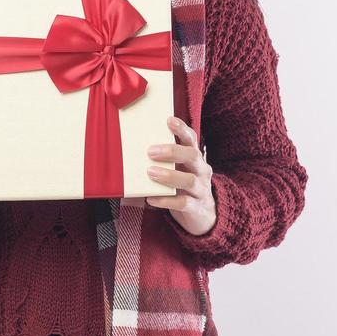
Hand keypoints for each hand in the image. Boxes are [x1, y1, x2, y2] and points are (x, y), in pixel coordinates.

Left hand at [144, 116, 216, 235]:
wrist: (203, 215)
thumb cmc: (183, 186)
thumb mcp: (178, 170)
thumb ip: (164, 160)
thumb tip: (133, 151)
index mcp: (194, 158)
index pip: (191, 139)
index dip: (182, 129)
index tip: (169, 120)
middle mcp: (201, 170)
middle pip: (192, 155)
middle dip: (172, 151)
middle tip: (151, 151)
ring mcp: (201, 189)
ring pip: (189, 180)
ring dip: (169, 176)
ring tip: (151, 173)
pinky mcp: (196, 207)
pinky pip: (183, 203)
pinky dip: (166, 201)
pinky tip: (151, 199)